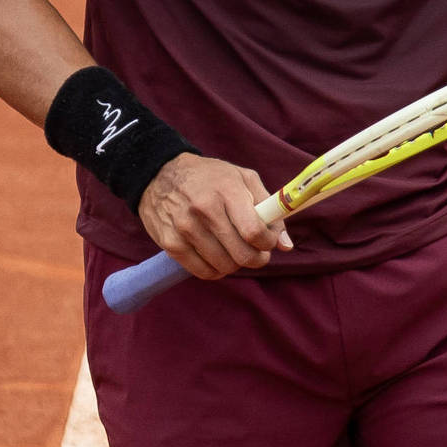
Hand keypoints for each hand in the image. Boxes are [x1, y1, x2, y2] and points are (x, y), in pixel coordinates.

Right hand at [137, 153, 289, 280]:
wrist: (160, 174)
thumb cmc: (211, 177)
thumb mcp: (244, 179)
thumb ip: (270, 210)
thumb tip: (286, 245)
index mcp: (227, 192)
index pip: (254, 232)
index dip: (268, 243)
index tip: (269, 242)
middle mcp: (204, 210)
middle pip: (241, 254)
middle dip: (257, 258)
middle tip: (257, 252)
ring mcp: (184, 228)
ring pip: (224, 266)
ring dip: (236, 264)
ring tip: (236, 251)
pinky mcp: (170, 243)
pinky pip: (202, 272)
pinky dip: (216, 270)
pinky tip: (219, 257)